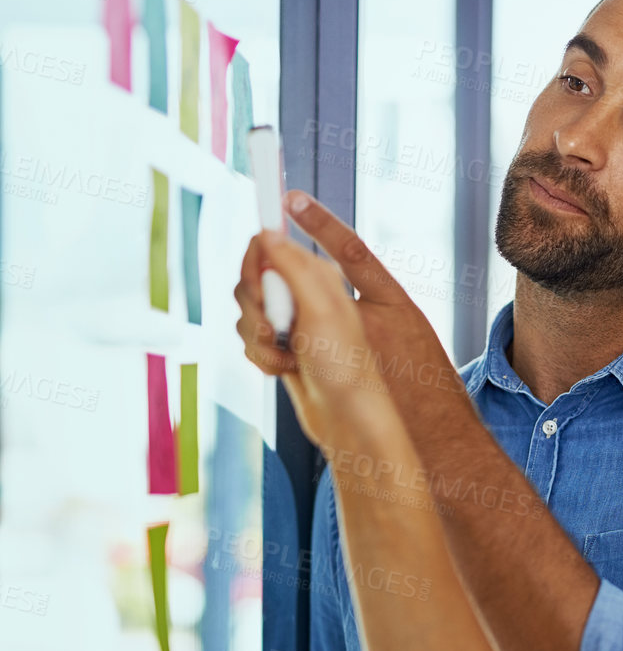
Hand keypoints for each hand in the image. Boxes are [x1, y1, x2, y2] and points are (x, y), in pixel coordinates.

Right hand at [233, 225, 398, 461]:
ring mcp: (294, 323)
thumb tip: (266, 233)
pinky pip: (253, 342)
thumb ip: (292, 267)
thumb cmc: (344, 367)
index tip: (260, 291)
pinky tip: (285, 370)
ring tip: (288, 358)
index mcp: (319, 276)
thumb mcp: (320, 308)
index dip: (254, 267)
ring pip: (248, 316)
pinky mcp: (284, 348)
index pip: (268, 247)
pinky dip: (261, 358)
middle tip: (279, 331)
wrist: (347, 418)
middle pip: (251, 283)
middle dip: (256, 312)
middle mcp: (305, 295)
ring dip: (259, 341)